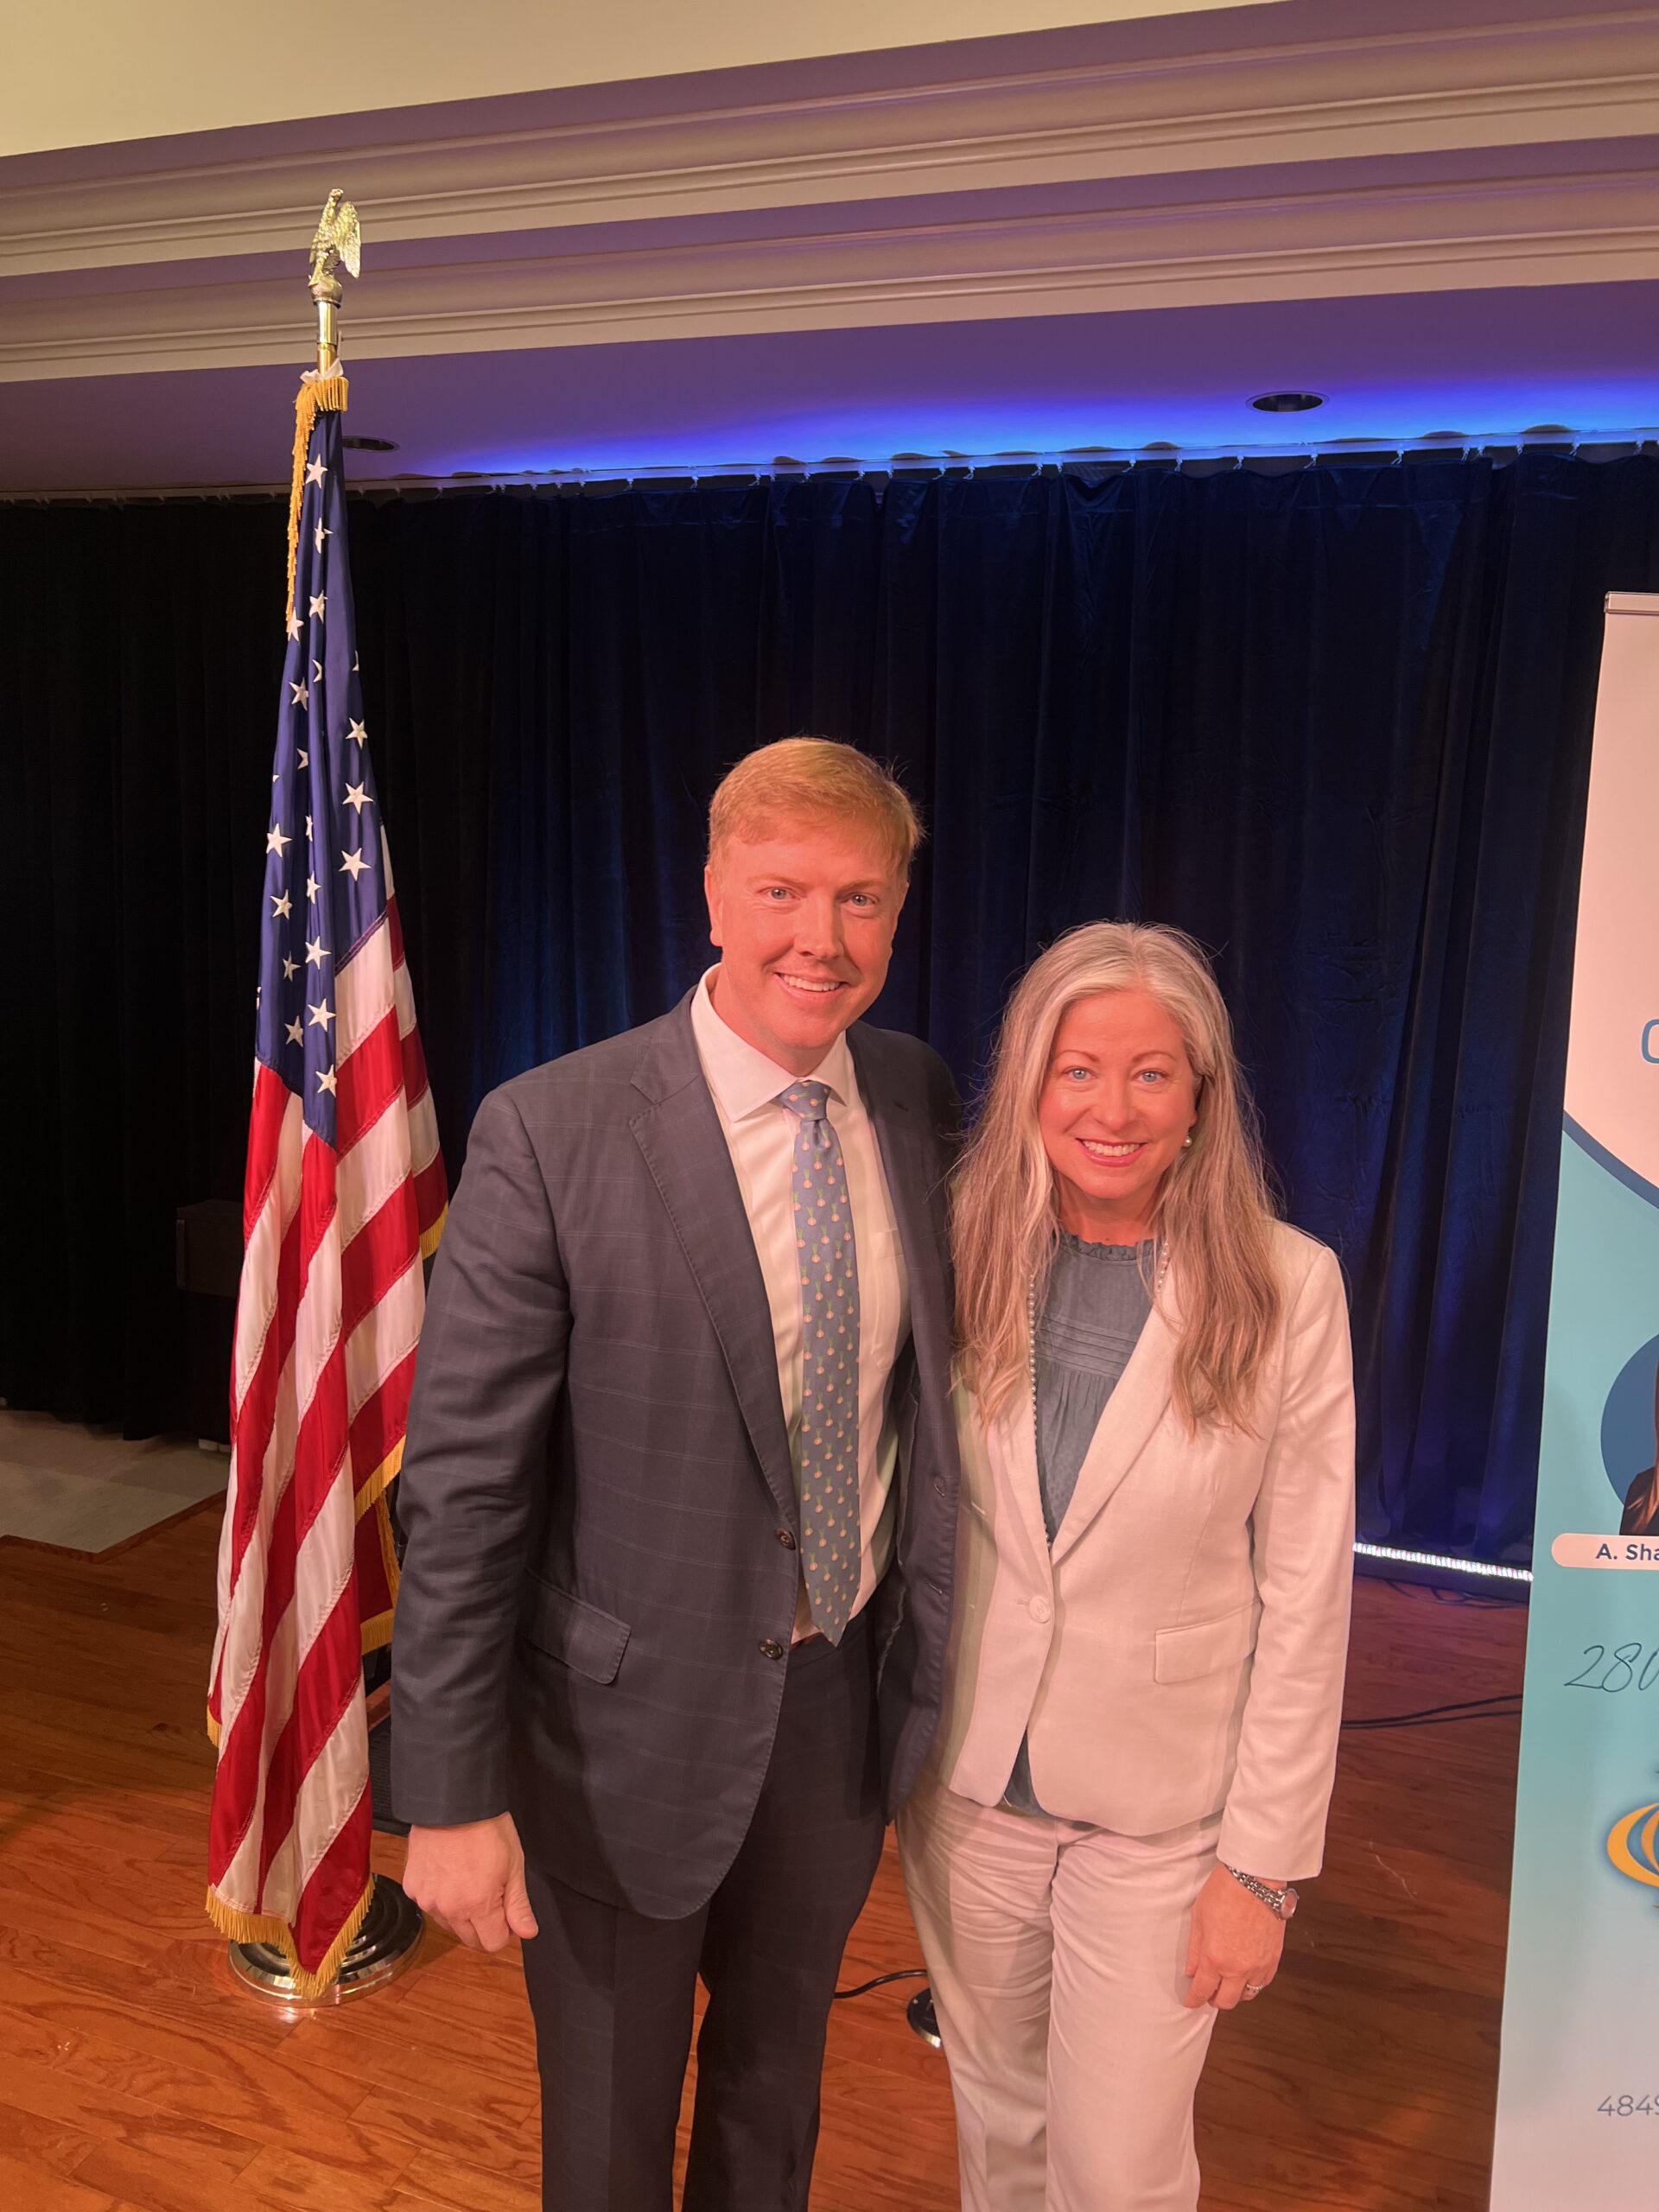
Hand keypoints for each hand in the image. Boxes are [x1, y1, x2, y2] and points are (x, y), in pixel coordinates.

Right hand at [403, 1812, 538, 1951]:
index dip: (504, 1930)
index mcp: (477, 1905)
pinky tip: (448, 1872)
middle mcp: (448, 1909)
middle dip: (483, 1924)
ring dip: (460, 1912)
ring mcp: (427, 1899)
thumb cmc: (486, 1829)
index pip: (492, 1944)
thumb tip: (527, 1932)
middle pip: (469, 1939)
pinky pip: (429, 1905)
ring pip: (448, 1923)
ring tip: (468, 1878)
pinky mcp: (412, 1887)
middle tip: (490, 1891)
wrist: (453, 1802)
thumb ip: (518, 1904)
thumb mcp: (514, 1864)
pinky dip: (439, 1896)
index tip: (506, 1911)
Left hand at [1182, 1865, 1284, 2010]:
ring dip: (1235, 1993)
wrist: (1256, 1879)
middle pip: (1226, 2001)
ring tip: (1227, 1983)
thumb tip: (1191, 1971)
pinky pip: (1263, 1983)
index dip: (1194, 2000)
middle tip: (1208, 1992)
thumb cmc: (1225, 1891)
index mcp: (1215, 1958)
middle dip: (1214, 2000)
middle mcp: (1238, 1967)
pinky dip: (1253, 1983)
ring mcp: (1258, 1965)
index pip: (1202, 1991)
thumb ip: (1194, 1949)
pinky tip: (1246, 1974)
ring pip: (1247, 1995)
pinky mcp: (1274, 1959)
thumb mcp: (1199, 1917)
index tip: (1190, 2001)